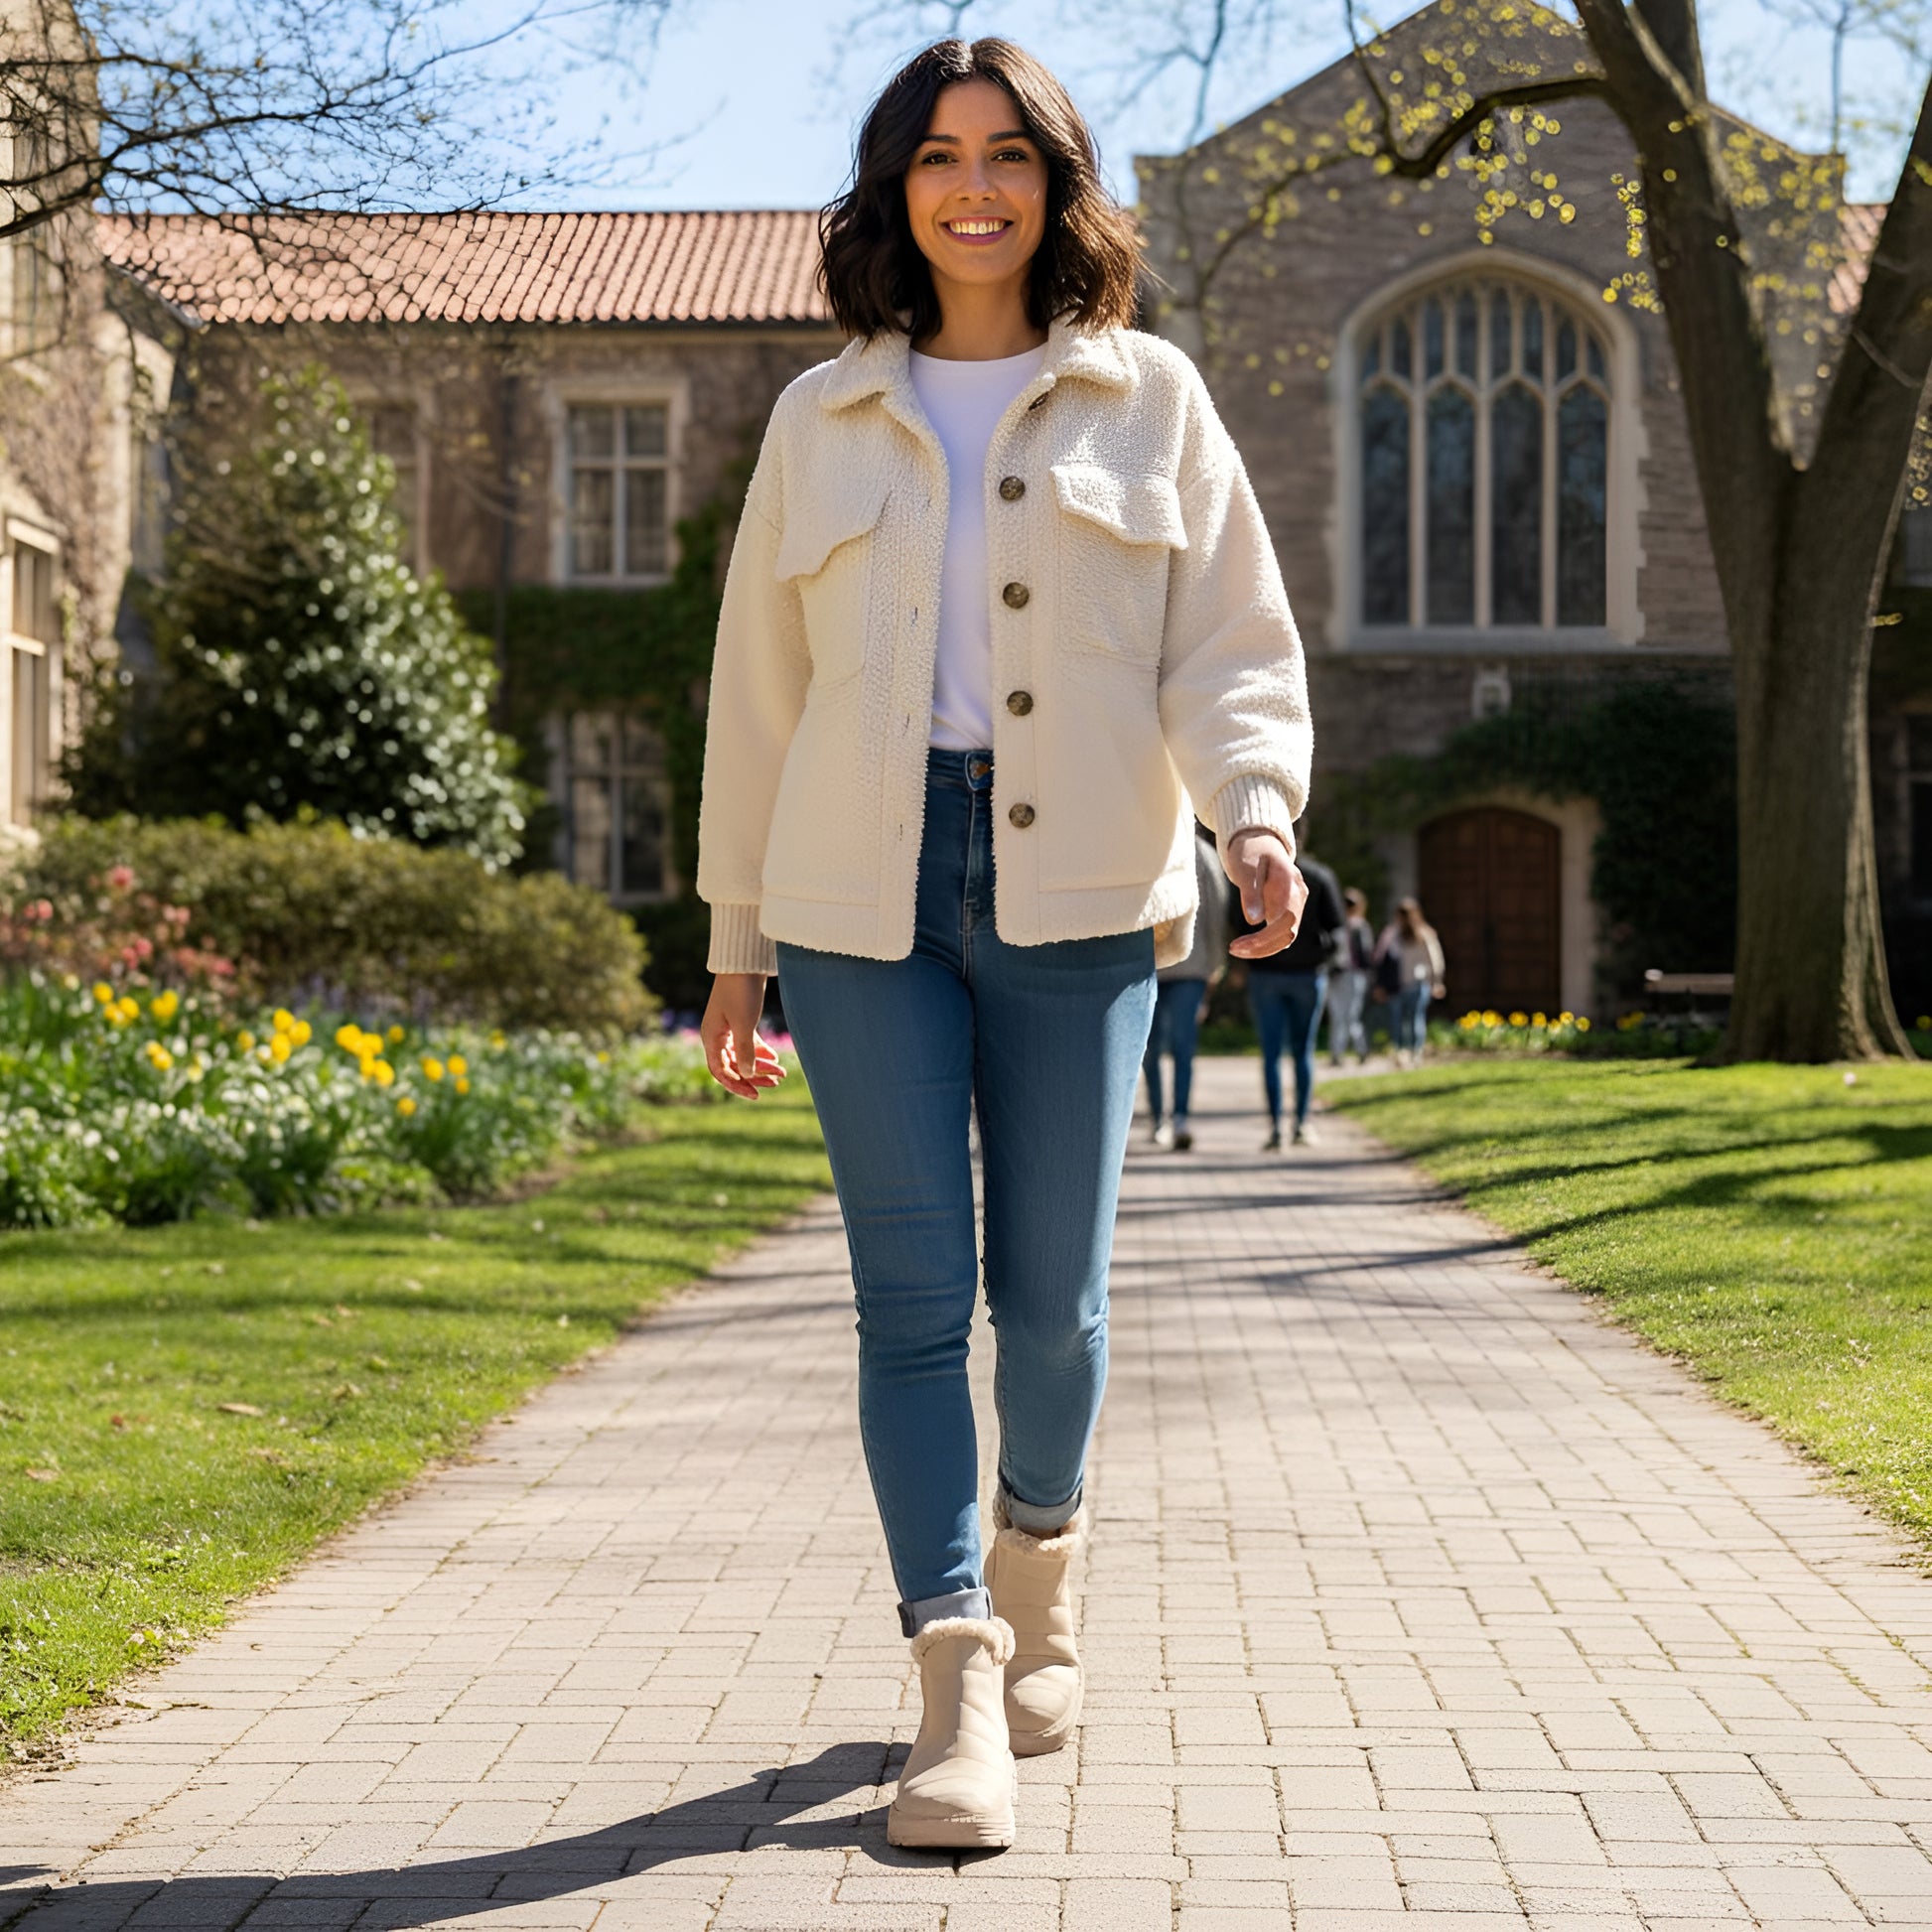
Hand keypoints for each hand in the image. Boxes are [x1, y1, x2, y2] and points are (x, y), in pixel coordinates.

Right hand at [700, 973, 787, 1098]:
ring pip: (743, 1054)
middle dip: (754, 1076)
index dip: (737, 1085)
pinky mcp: (740, 1019)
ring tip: (781, 1073)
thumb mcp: (744, 1024)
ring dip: (760, 1065)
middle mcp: (716, 1035)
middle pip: (733, 1065)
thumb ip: (745, 1051)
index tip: (756, 1095)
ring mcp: (728, 1027)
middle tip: (775, 1083)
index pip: (720, 1071)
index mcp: (711, 1037)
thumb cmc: (741, 991)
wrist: (744, 962)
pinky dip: (761, 1051)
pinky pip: (749, 1043)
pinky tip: (775, 1058)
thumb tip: (748, 1075)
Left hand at [1224, 828, 1307, 959]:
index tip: (1239, 944)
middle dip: (1261, 946)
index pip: (1284, 919)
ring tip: (1237, 948)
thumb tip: (1255, 920)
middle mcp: (1298, 893)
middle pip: (1288, 932)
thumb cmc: (1250, 852)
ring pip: (1287, 936)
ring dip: (1263, 947)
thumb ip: (1250, 893)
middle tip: (1233, 949)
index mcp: (1289, 881)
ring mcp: (1298, 902)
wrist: (1261, 841)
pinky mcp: (1291, 908)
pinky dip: (1266, 942)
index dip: (1263, 937)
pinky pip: (1283, 932)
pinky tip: (1246, 944)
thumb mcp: (1245, 868)